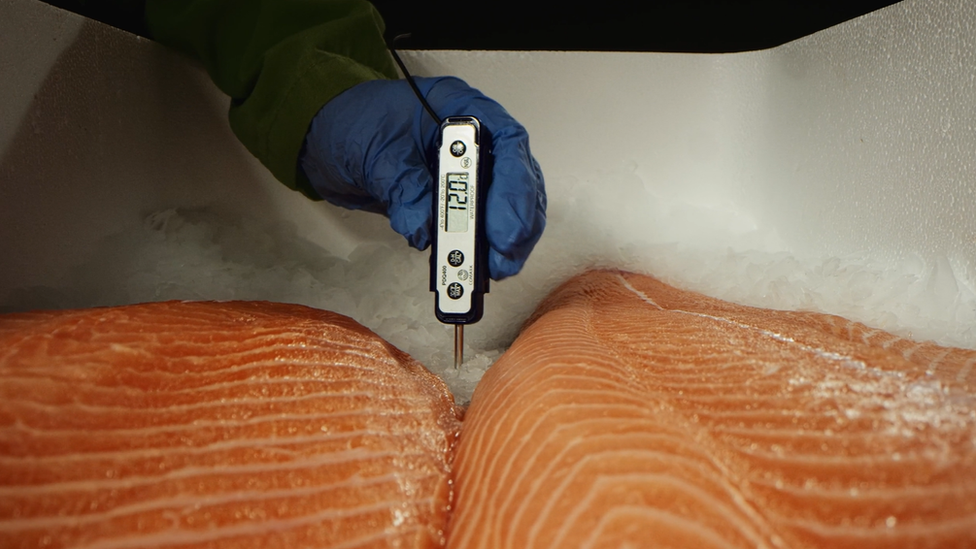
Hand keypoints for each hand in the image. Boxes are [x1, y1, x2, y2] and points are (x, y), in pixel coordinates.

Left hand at [299, 76, 545, 280]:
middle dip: (516, 222)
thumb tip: (425, 226)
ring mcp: (470, 170)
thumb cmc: (354, 124)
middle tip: (502, 257)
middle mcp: (474, 139)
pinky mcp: (456, 200)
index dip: (514, 187)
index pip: (508, 143)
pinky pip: (483, 225)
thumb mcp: (376, 151)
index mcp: (461, 109)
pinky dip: (483, 247)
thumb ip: (404, 186)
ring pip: (509, 206)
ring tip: (494, 269)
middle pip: (518, 180)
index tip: (505, 228)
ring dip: (506, 242)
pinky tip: (476, 265)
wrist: (329, 139)